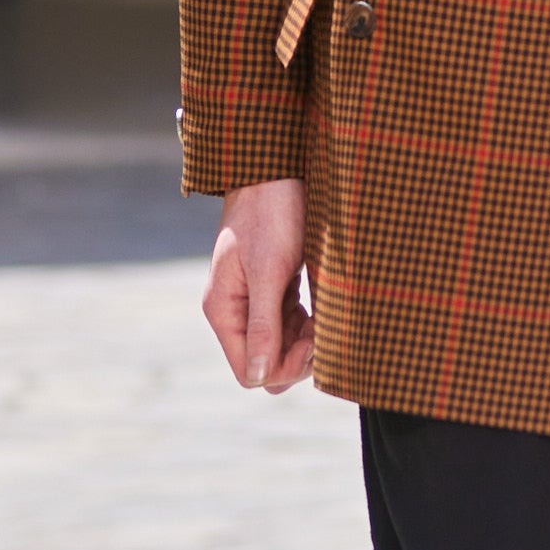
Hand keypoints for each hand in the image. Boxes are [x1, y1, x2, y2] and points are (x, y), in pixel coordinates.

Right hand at [203, 179, 313, 392]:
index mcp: (223, 310)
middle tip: (323, 331)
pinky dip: (310, 325)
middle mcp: (235, 311)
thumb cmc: (270, 215)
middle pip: (266, 364)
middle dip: (297, 358)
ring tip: (326, 315)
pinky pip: (291, 327)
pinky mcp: (274, 290)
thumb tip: (259, 377)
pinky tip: (324, 308)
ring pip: (282, 348)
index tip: (312, 344)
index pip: (249, 371)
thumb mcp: (268, 271)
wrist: (276, 172)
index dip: (283, 367)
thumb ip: (263, 324)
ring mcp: (254, 302)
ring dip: (307, 341)